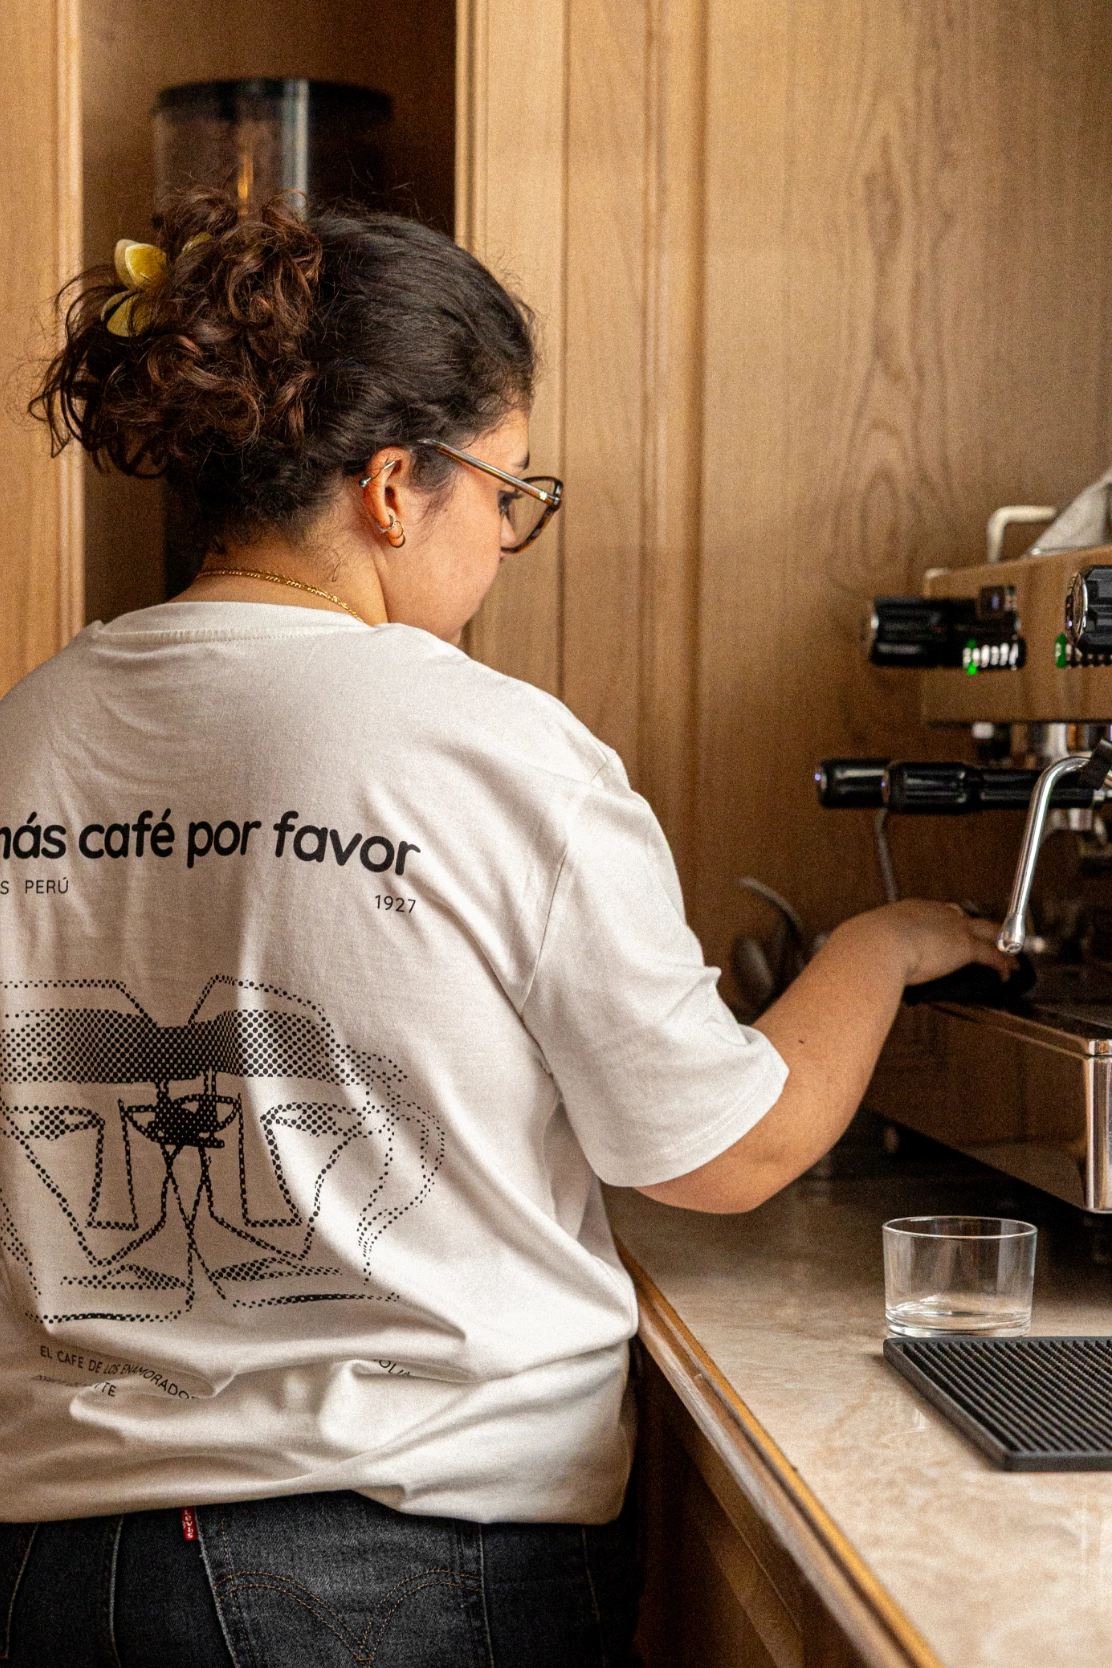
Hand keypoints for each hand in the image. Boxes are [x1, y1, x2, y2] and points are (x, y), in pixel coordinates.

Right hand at [835, 898, 1013, 988]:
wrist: (874, 947)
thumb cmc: (864, 947)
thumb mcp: (867, 944)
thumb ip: (871, 951)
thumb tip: (860, 961)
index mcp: (909, 910)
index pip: (936, 912)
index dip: (947, 923)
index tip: (949, 933)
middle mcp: (934, 913)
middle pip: (964, 917)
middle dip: (975, 928)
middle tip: (985, 938)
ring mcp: (952, 928)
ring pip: (986, 931)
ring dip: (998, 942)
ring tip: (1008, 954)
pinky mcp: (964, 947)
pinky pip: (992, 954)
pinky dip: (1002, 964)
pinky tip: (1007, 974)